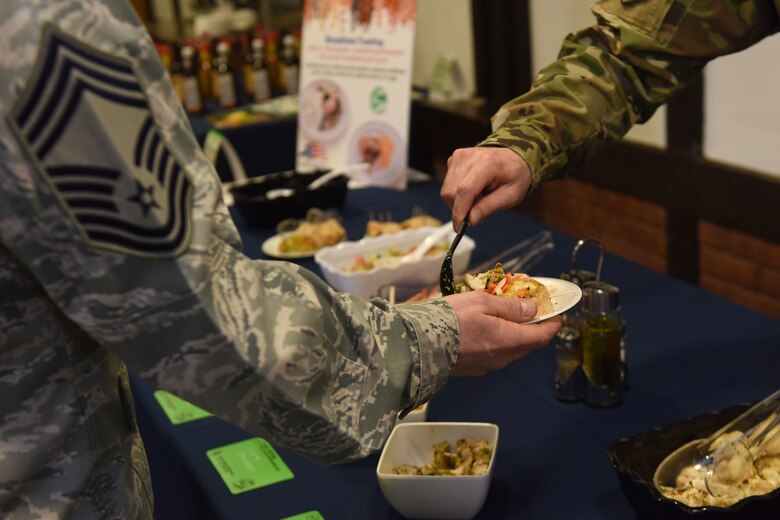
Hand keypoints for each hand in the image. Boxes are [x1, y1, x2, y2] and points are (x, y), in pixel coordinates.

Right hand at [440, 147, 531, 229]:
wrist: (513, 158)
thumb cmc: (514, 176)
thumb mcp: (510, 196)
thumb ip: (489, 207)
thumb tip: (470, 220)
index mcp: (487, 164)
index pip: (465, 190)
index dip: (459, 211)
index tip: (459, 227)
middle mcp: (470, 157)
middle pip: (452, 192)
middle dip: (460, 208)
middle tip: (476, 211)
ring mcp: (460, 156)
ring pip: (447, 190)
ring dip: (458, 201)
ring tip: (476, 198)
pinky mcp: (454, 159)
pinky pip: (447, 184)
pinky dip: (456, 193)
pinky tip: (471, 189)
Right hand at [444, 291, 561, 375]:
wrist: (418, 344)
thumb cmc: (450, 320)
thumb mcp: (483, 302)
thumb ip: (511, 307)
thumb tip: (533, 309)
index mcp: (510, 341)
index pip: (543, 335)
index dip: (553, 322)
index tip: (556, 311)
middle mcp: (502, 358)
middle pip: (528, 343)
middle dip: (532, 324)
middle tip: (527, 305)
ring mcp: (487, 366)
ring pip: (510, 348)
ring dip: (513, 331)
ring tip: (502, 311)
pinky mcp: (472, 368)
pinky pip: (493, 353)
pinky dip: (497, 339)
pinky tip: (484, 325)